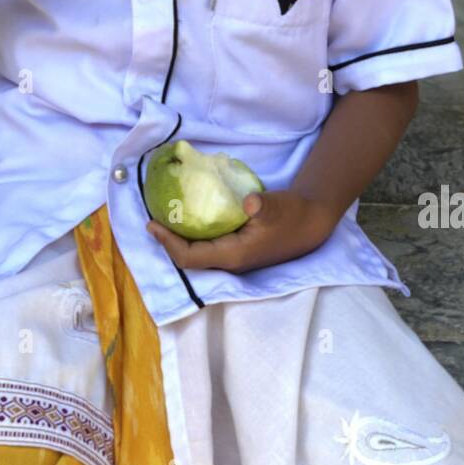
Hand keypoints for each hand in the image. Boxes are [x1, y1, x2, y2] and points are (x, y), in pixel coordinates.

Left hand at [146, 189, 336, 274]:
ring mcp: (233, 258)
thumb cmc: (292, 215)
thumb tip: (249, 202)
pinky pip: (205, 247)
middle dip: (168, 242)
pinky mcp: (236, 250)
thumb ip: (262, 205)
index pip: (190, 257)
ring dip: (177, 240)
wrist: (311, 222)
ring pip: (196, 254)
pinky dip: (191, 235)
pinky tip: (186, 218)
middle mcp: (230, 262)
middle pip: (188, 259)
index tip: (152, 224)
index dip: (168, 243)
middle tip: (152, 219)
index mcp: (234, 255)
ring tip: (163, 218)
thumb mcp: (277, 206)